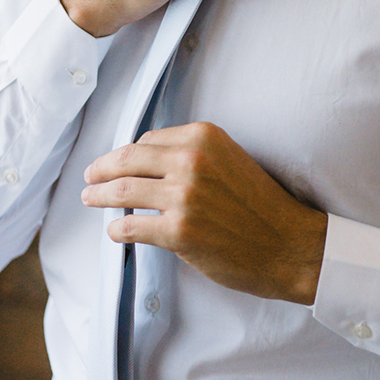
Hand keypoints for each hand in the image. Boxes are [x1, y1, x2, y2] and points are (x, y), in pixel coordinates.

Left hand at [81, 122, 326, 304]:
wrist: (289, 243)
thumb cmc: (260, 203)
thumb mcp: (228, 158)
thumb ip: (192, 153)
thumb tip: (146, 161)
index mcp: (203, 136)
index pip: (147, 140)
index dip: (126, 153)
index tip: (114, 162)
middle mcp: (191, 160)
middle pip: (128, 159)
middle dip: (101, 169)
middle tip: (90, 178)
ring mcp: (184, 196)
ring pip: (123, 190)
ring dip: (100, 196)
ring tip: (91, 199)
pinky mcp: (179, 231)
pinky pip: (132, 225)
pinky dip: (117, 228)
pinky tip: (115, 230)